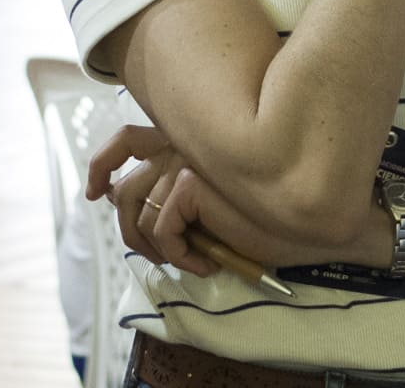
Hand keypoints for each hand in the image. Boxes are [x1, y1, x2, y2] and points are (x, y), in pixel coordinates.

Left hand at [88, 125, 371, 275]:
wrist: (309, 214)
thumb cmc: (269, 213)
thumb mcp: (214, 202)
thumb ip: (180, 192)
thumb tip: (129, 205)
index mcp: (184, 140)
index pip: (126, 140)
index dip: (101, 164)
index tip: (95, 192)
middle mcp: (180, 143)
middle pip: (125, 188)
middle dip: (128, 229)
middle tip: (154, 255)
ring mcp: (185, 159)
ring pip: (139, 214)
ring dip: (155, 249)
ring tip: (188, 262)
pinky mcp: (193, 179)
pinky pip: (163, 230)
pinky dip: (179, 255)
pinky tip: (206, 264)